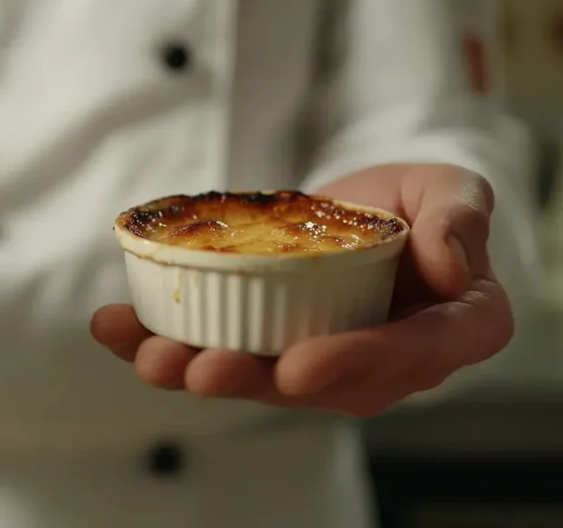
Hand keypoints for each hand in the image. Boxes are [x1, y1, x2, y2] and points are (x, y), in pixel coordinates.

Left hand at [91, 164, 512, 415]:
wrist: (370, 209)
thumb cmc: (420, 204)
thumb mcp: (452, 191)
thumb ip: (460, 218)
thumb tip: (448, 265)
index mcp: (446, 330)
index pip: (409, 353)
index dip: (354, 363)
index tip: (299, 365)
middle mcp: (379, 361)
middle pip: (316, 383)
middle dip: (252, 379)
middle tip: (200, 371)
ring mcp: (314, 356)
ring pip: (257, 374)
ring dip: (195, 368)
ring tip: (148, 355)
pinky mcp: (262, 340)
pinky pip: (213, 344)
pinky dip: (159, 338)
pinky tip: (115, 327)